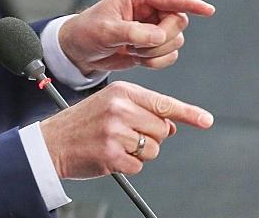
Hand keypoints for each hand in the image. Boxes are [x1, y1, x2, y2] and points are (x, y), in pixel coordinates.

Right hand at [39, 80, 213, 177]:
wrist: (51, 141)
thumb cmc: (82, 123)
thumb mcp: (110, 103)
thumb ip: (141, 109)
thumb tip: (172, 126)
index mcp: (121, 92)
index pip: (163, 103)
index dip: (188, 113)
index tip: (206, 120)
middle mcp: (120, 108)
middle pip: (162, 130)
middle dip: (149, 137)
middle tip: (125, 134)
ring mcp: (115, 132)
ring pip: (153, 149)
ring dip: (139, 153)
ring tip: (115, 144)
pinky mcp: (111, 155)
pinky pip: (138, 166)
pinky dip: (127, 166)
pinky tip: (109, 156)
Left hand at [59, 0, 214, 74]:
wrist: (80, 51)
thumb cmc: (87, 32)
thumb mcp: (106, 31)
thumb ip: (133, 32)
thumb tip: (160, 35)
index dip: (190, 4)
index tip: (209, 10)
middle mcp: (149, 8)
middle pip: (178, 21)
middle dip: (162, 39)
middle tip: (138, 46)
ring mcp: (154, 26)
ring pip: (176, 40)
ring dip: (156, 52)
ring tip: (132, 51)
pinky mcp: (154, 44)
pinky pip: (170, 55)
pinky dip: (157, 62)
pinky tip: (138, 59)